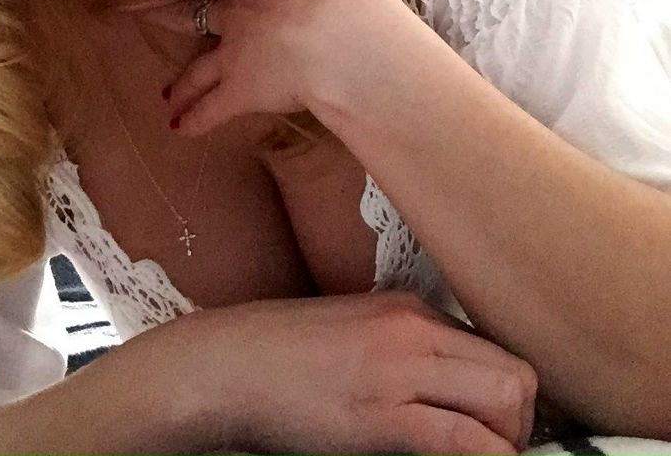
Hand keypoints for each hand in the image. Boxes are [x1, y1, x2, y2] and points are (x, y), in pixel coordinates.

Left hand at [142, 0, 417, 135]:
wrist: (346, 39)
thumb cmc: (354, 4)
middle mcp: (241, 12)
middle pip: (193, 13)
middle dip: (164, 15)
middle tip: (136, 12)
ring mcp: (234, 52)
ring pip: (198, 68)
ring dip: (181, 84)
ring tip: (167, 96)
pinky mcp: (239, 91)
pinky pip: (210, 109)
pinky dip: (195, 120)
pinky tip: (181, 130)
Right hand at [180, 290, 536, 455]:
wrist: (228, 364)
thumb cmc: (281, 354)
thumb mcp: (354, 332)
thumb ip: (403, 349)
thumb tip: (447, 384)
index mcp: (408, 309)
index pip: (496, 347)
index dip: (511, 397)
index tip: (502, 426)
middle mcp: (414, 329)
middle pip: (515, 373)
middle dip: (522, 422)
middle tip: (501, 449)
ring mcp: (400, 368)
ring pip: (506, 400)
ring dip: (508, 440)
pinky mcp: (380, 415)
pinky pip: (463, 439)